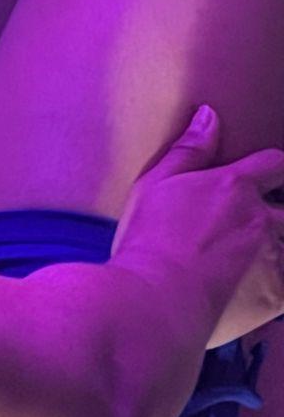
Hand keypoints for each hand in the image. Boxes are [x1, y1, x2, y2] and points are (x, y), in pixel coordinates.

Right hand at [111, 106, 283, 347]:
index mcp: (233, 186)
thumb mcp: (153, 187)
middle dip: (275, 214)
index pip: (274, 164)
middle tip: (253, 224)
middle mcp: (260, 217)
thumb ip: (187, 151)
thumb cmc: (146, 242)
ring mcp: (272, 256)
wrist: (153, 300)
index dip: (274, 169)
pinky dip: (273, 283)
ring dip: (272, 247)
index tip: (269, 177)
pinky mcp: (276, 293)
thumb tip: (209, 116)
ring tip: (252, 259)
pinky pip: (283, 285)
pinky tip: (253, 289)